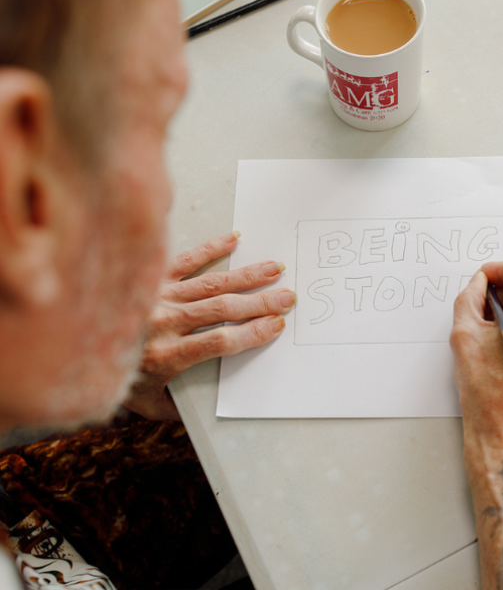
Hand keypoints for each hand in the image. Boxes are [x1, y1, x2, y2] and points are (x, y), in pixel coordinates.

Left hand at [123, 232, 294, 420]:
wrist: (67, 343)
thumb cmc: (110, 375)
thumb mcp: (145, 403)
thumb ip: (178, 407)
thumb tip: (208, 409)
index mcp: (165, 356)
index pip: (219, 342)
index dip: (251, 333)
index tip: (275, 326)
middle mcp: (163, 322)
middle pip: (222, 309)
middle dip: (260, 303)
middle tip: (288, 297)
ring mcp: (158, 296)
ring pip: (211, 283)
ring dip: (246, 276)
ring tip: (274, 269)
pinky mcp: (151, 277)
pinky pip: (185, 260)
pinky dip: (211, 248)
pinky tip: (234, 240)